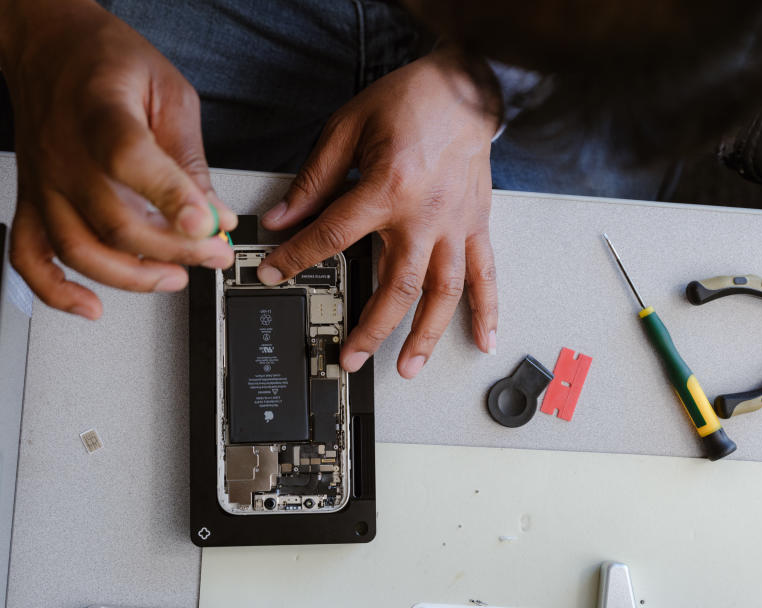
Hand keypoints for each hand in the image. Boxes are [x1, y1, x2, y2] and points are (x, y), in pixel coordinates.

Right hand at [0, 0, 236, 318]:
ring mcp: (44, 182)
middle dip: (175, 250)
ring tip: (174, 278)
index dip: (171, 198)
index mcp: (100, 113)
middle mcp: (63, 154)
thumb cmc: (105, 60)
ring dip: (131, 278)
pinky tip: (90, 306)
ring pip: (78, 249)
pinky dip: (55, 291)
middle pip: (114, 221)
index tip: (208, 224)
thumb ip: (190, 156)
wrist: (49, 44)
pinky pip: (29, 256)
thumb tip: (214, 213)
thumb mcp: (168, 92)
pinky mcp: (33, 200)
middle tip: (214, 253)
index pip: (130, 161)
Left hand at [260, 47, 500, 377]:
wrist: (464, 86)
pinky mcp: (476, 226)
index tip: (274, 274)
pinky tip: (483, 339)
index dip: (297, 257)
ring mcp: (455, 226)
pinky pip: (485, 275)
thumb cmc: (410, 101)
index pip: (333, 236)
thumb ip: (314, 179)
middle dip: (371, 328)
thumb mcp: (347, 129)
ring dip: (425, 336)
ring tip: (407, 368)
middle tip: (350, 356)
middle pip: (396, 286)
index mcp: (388, 188)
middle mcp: (425, 215)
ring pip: (442, 293)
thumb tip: (282, 216)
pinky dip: (487, 310)